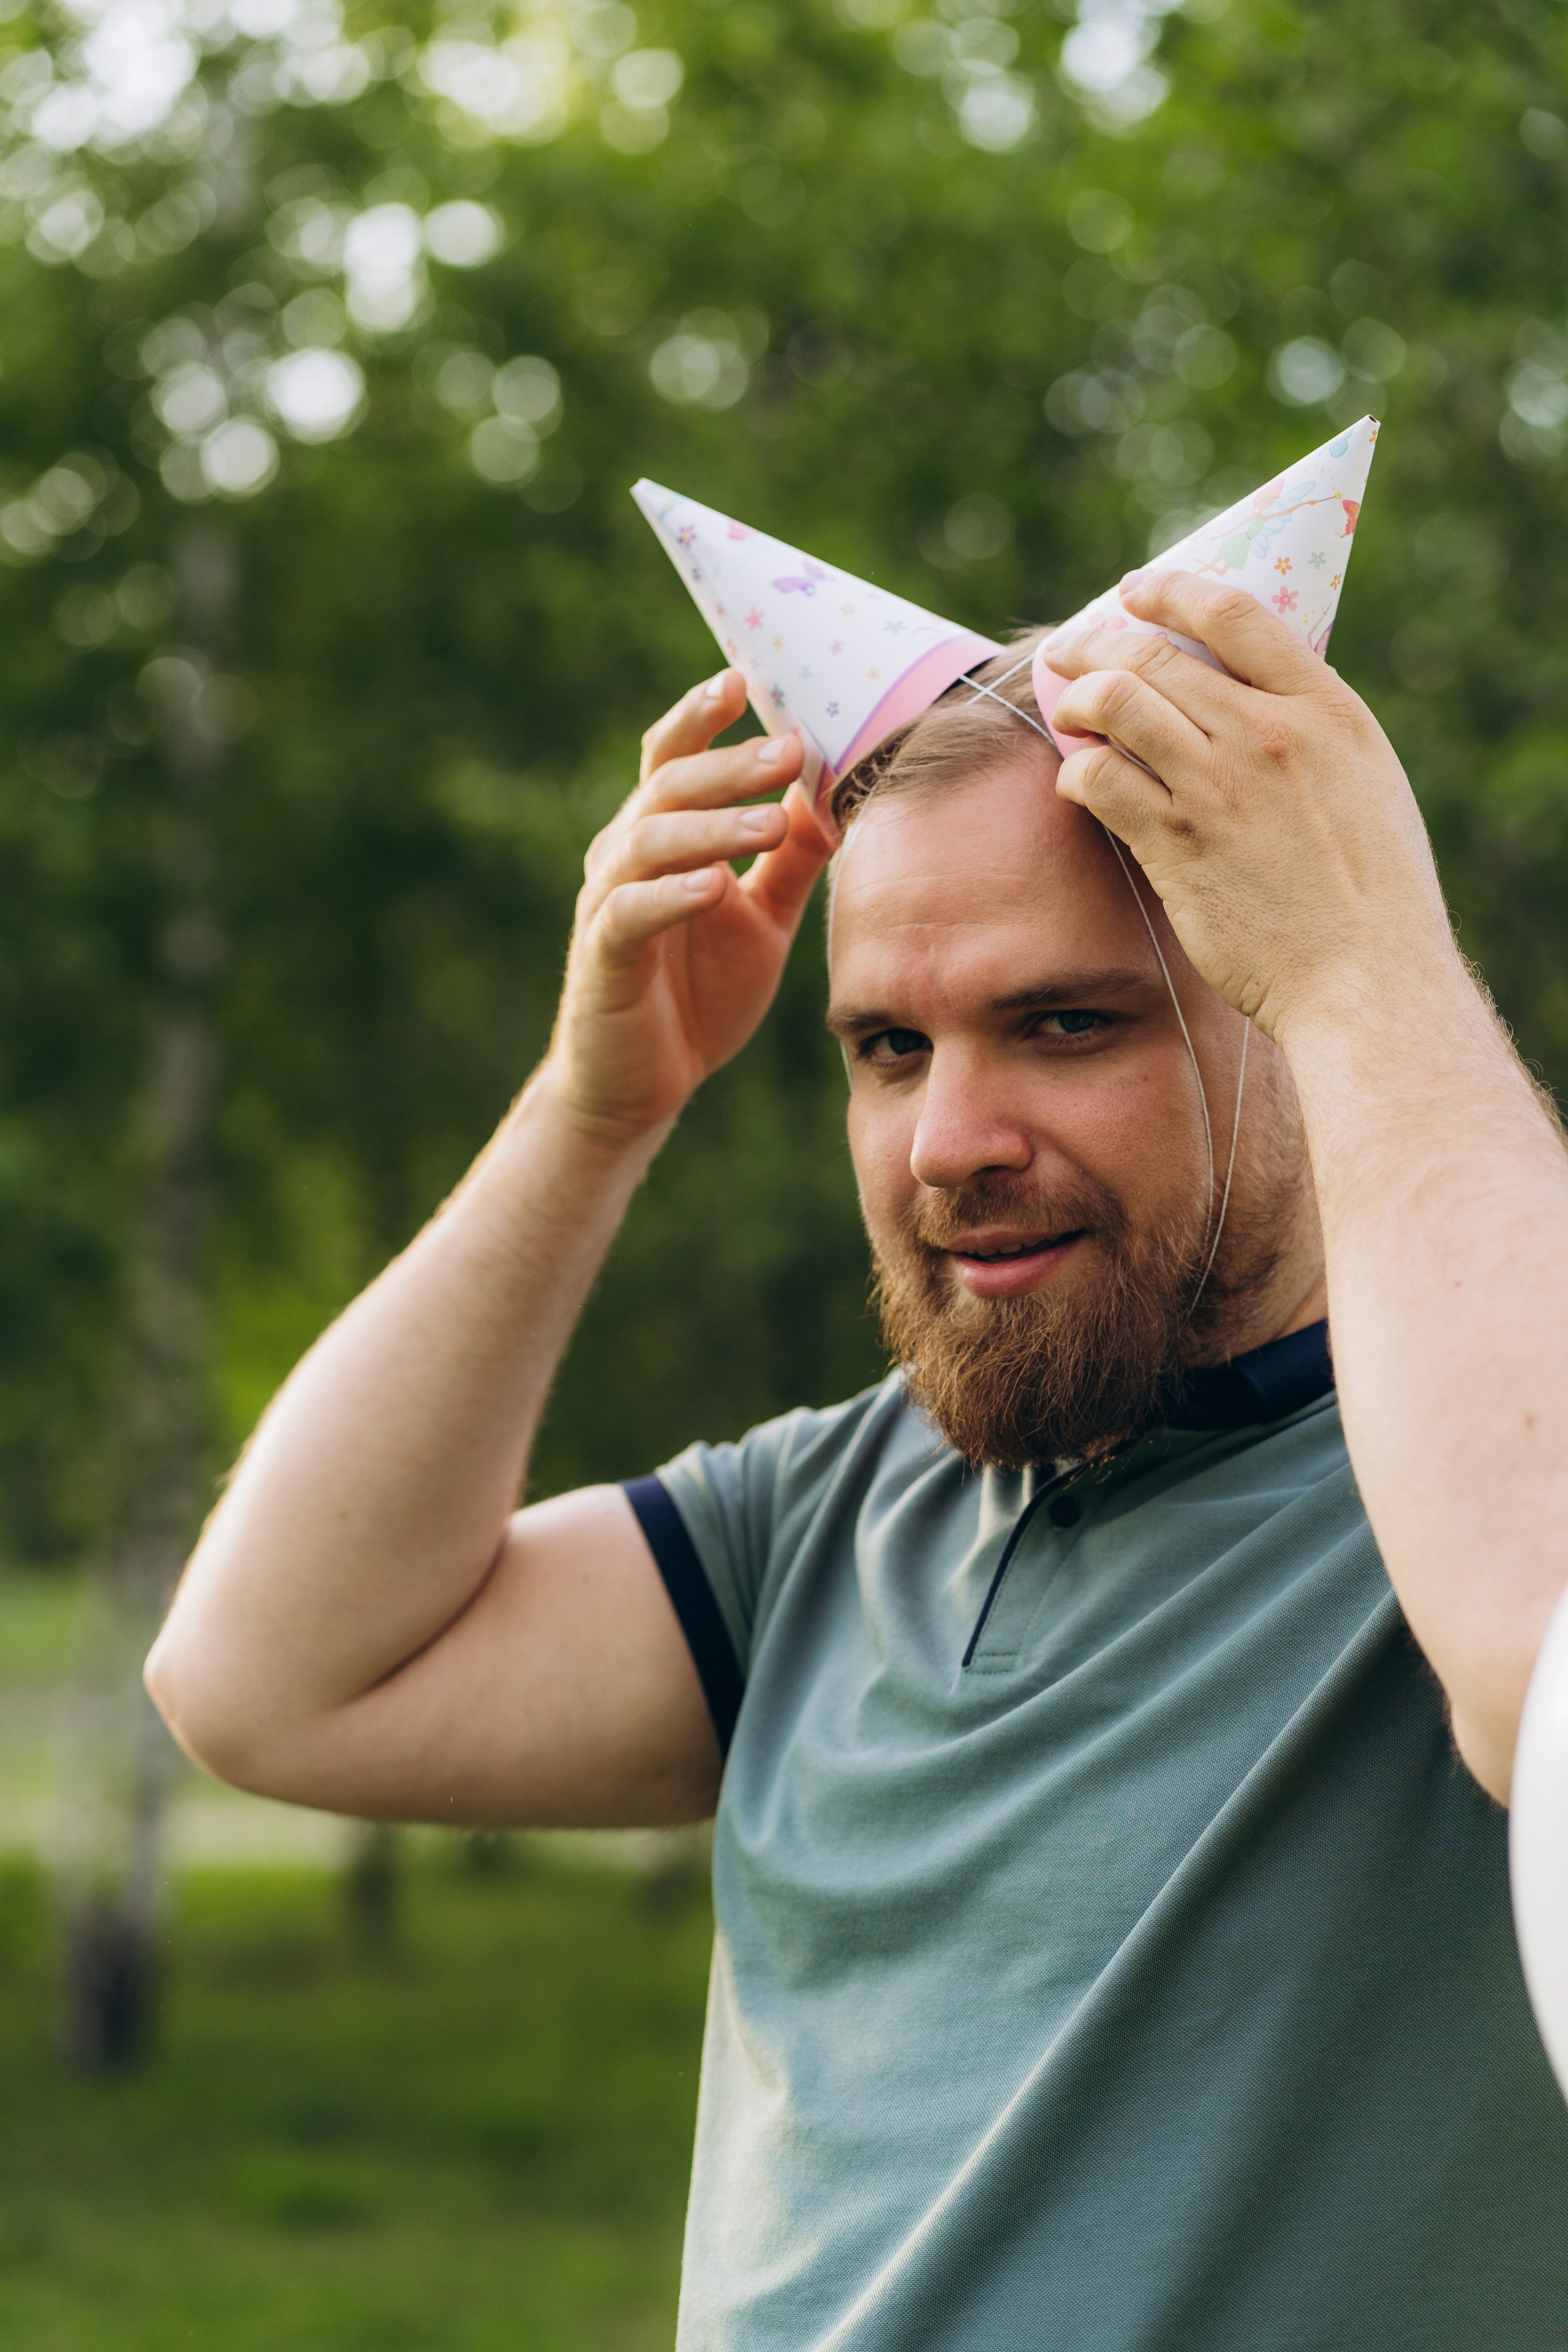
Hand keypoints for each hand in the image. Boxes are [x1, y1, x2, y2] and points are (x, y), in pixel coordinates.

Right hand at [545, 669, 831, 1143]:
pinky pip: (631, 913)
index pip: (676, 755)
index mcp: (662, 835)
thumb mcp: (763, 919)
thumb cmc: (700, 995)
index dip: (703, 714)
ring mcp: (608, 903)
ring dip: (711, 825)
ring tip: (770, 821)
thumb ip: (793, 860)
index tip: (748, 677)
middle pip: (667, 783)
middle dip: (729, 763)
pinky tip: (713, 887)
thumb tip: (838, 793)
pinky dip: (671, 895)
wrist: (642, 1086)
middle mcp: (625, 855)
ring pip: (649, 840)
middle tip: (790, 749)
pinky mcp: (602, 957)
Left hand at [1042, 571, 1457, 1042]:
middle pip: (1155, 654)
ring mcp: (1217, 787)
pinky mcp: (1177, 845)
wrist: (1367, 977)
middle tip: (1070, 655)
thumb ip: (1307, 731)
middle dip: (1097, 645)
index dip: (1169, 591)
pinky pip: (1099, 780)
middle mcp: (1267, 735)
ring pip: (1117, 703)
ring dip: (1078, 700)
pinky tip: (1077, 784)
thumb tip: (1244, 701)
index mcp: (1324, 709)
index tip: (1133, 591)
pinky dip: (1076, 772)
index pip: (1233, 613)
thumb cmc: (1372, 890)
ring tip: (1068, 714)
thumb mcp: (1364, 780)